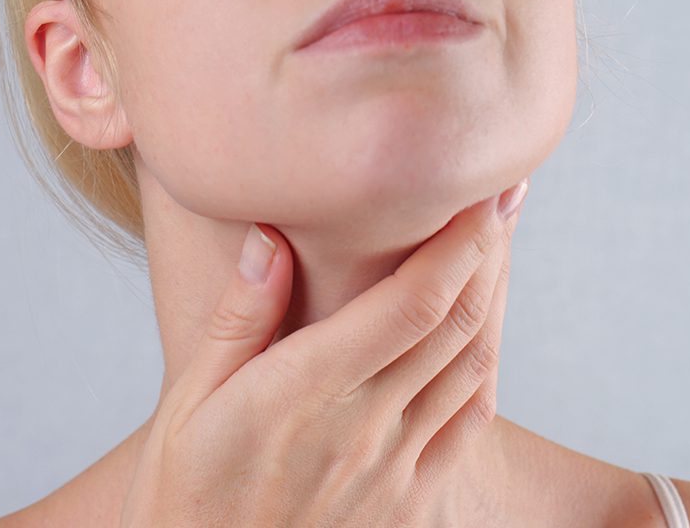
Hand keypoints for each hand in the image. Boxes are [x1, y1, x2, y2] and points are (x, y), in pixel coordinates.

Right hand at [120, 179, 528, 526]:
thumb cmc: (185, 496)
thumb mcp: (186, 404)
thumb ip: (238, 319)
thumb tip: (273, 238)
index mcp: (303, 392)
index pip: (410, 303)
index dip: (460, 243)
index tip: (481, 192)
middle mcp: (363, 427)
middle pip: (456, 324)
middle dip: (490, 251)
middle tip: (505, 194)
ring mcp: (395, 469)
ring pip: (473, 367)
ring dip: (495, 301)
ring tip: (499, 250)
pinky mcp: (409, 502)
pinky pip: (470, 424)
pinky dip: (486, 367)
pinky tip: (484, 334)